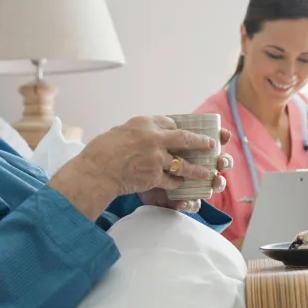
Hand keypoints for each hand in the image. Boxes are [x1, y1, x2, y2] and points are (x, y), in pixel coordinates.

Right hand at [48, 116, 224, 220]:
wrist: (95, 171)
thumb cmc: (101, 151)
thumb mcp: (119, 132)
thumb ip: (136, 133)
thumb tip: (143, 137)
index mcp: (143, 122)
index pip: (169, 122)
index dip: (178, 128)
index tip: (183, 132)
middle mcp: (154, 137)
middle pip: (185, 138)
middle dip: (201, 142)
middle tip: (212, 145)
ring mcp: (156, 157)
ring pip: (184, 163)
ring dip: (197, 169)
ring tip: (208, 173)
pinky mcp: (154, 175)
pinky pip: (172, 180)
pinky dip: (178, 183)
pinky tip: (181, 185)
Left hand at [139, 129, 232, 211]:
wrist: (123, 174)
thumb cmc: (139, 152)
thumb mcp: (151, 139)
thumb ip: (165, 132)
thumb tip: (173, 125)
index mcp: (191, 148)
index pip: (211, 141)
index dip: (221, 138)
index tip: (224, 136)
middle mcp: (194, 165)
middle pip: (218, 163)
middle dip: (224, 161)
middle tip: (221, 161)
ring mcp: (190, 183)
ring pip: (212, 184)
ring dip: (217, 183)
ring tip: (215, 182)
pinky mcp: (179, 199)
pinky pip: (191, 204)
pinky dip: (190, 203)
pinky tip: (184, 201)